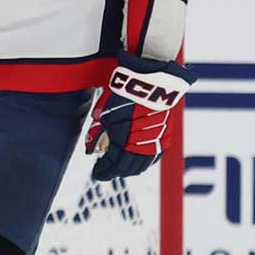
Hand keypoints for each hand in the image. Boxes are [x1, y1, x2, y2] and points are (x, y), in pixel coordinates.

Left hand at [84, 52, 195, 181]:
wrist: (149, 81)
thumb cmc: (123, 95)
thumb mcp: (103, 113)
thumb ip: (96, 134)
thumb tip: (89, 149)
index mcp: (123, 144)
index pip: (112, 167)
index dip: (103, 172)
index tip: (96, 173)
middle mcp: (141, 147)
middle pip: (127, 169)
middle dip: (115, 171)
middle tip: (107, 170)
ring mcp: (155, 143)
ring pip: (142, 166)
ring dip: (130, 168)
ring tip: (121, 165)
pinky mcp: (165, 137)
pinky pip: (154, 157)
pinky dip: (143, 161)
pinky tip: (136, 157)